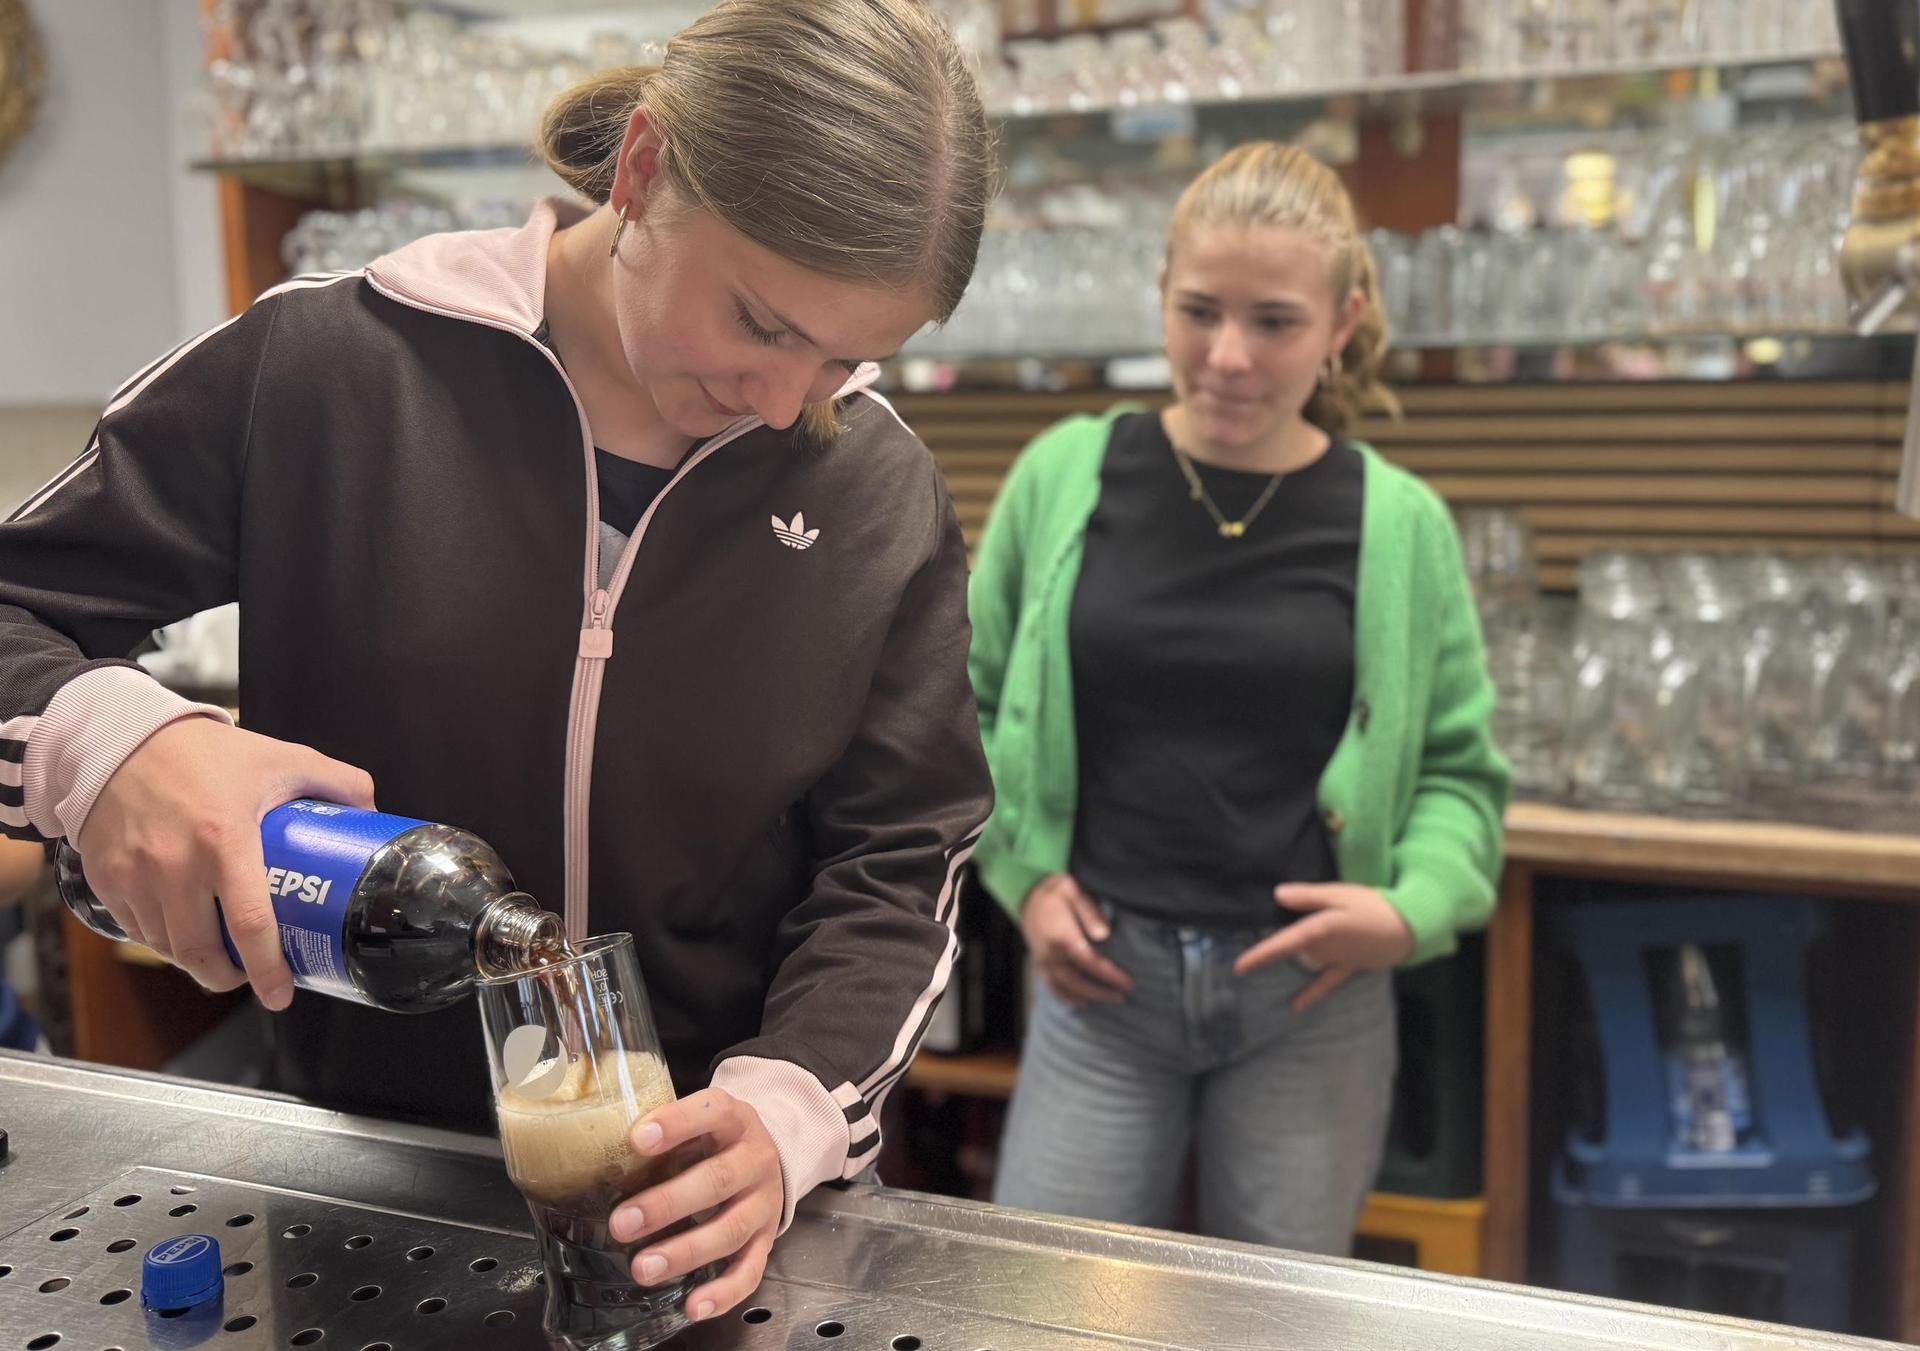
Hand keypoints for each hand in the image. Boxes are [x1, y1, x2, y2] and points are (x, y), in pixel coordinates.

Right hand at [76, 717, 375, 1008]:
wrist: (118, 737)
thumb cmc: (201, 751)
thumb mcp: (278, 757)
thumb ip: (335, 780)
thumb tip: (369, 811)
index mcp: (224, 840)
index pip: (249, 925)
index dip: (267, 970)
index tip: (280, 994)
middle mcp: (175, 866)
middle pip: (200, 952)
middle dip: (227, 978)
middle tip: (246, 977)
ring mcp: (134, 877)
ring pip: (166, 947)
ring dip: (194, 960)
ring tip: (216, 951)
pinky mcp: (104, 879)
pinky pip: (135, 929)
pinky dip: (160, 939)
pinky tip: (180, 927)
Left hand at [610, 1088, 782, 1322]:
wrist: (770, 1157)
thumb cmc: (716, 1141)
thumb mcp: (699, 1123)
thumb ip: (662, 1134)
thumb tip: (593, 1153)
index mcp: (736, 1121)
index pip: (712, 1112)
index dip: (677, 1124)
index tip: (636, 1140)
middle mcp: (755, 1161)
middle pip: (717, 1180)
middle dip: (667, 1204)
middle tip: (621, 1223)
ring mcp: (764, 1203)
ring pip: (730, 1229)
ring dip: (685, 1251)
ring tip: (643, 1268)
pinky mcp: (766, 1240)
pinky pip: (750, 1270)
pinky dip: (723, 1292)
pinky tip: (693, 1305)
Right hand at [1019, 872, 1131, 1007]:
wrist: (1027, 893)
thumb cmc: (1054, 891)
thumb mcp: (1073, 890)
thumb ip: (1089, 911)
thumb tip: (1104, 934)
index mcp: (1062, 936)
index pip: (1091, 962)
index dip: (1110, 975)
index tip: (1128, 982)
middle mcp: (1051, 953)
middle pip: (1078, 981)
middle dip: (1101, 992)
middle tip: (1122, 996)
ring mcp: (1043, 960)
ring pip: (1065, 987)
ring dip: (1087, 997)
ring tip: (1108, 1000)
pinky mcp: (1039, 962)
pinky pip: (1052, 986)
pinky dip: (1066, 997)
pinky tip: (1080, 1002)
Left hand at [1232, 883, 1412, 1012]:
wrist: (1407, 929)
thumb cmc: (1372, 906)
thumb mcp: (1340, 894)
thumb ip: (1308, 896)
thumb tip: (1277, 894)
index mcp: (1319, 930)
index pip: (1283, 944)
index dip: (1261, 955)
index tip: (1239, 967)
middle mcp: (1323, 950)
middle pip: (1291, 952)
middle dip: (1268, 956)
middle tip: (1241, 967)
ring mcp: (1334, 961)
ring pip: (1304, 964)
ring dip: (1286, 966)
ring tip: (1261, 973)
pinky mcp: (1347, 967)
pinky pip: (1326, 983)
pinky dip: (1311, 994)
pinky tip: (1295, 1007)